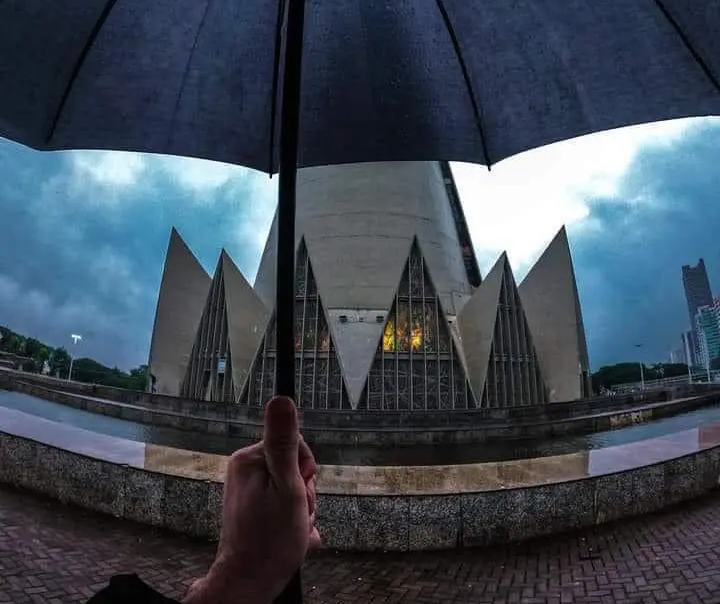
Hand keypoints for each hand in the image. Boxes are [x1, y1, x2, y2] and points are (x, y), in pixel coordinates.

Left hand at [184, 397, 320, 603]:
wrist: (250, 582)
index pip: (295, 444)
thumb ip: (285, 444)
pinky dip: (292, 516)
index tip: (300, 492)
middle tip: (297, 513)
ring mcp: (248, 488)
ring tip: (294, 526)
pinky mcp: (252, 504)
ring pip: (292, 484)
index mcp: (249, 459)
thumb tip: (281, 399)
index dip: (306, 471)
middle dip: (304, 491)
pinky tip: (291, 532)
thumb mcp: (288, 488)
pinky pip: (282, 499)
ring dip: (301, 506)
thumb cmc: (271, 541)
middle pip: (294, 465)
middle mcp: (244, 469)